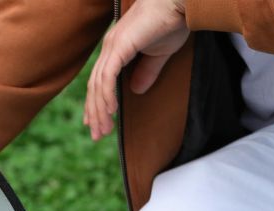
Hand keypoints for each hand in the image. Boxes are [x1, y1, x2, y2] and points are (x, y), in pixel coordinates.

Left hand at [84, 0, 188, 140]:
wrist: (179, 1)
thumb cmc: (173, 20)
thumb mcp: (159, 53)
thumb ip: (146, 71)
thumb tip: (136, 90)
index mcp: (116, 47)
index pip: (99, 80)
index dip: (96, 102)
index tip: (94, 122)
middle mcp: (110, 46)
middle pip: (94, 86)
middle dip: (95, 112)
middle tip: (97, 135)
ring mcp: (112, 46)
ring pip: (98, 85)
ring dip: (100, 110)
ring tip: (103, 130)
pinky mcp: (119, 46)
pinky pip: (107, 77)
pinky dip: (107, 95)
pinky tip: (110, 112)